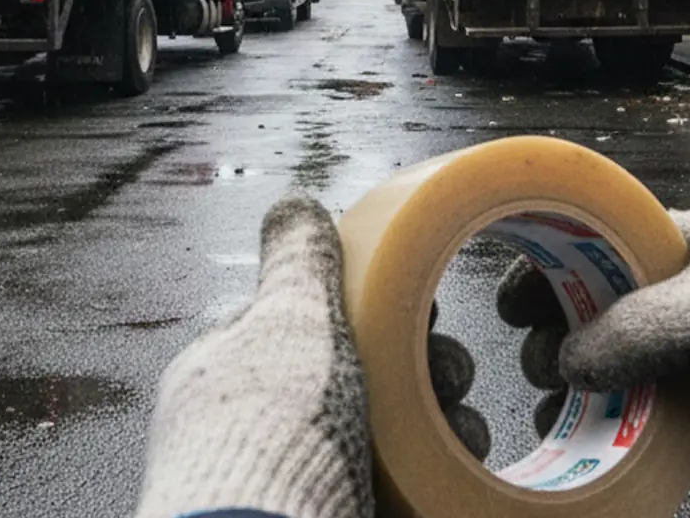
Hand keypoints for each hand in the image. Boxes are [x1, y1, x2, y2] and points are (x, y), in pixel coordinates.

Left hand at [134, 198, 486, 517]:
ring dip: (436, 422)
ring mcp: (294, 471)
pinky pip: (396, 483)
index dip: (370, 307)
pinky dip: (432, 475)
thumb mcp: (289, 317)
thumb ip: (299, 260)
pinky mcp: (332, 510)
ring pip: (384, 431)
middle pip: (358, 374)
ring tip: (460, 426)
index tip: (420, 306)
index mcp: (230, 367)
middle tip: (448, 373)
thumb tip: (296, 203)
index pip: (307, 319)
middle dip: (417, 367)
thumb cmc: (271, 430)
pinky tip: (455, 464)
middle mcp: (256, 423)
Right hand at [499, 207, 689, 480]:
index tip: (510, 304)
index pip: (603, 247)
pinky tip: (605, 452)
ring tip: (559, 420)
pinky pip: (671, 422)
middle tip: (542, 370)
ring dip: (594, 397)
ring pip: (636, 374)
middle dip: (566, 341)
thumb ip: (632, 330)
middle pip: (609, 317)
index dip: (554, 269)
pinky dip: (636, 435)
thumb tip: (568, 361)